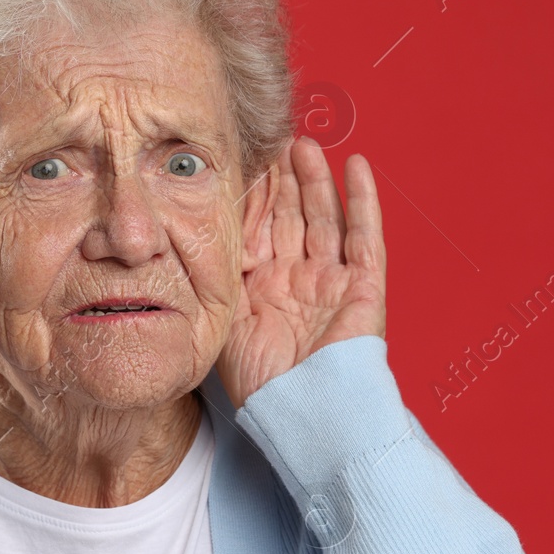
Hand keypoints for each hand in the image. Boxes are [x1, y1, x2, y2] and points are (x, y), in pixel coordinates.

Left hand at [216, 137, 386, 408]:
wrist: (303, 414)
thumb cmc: (262, 382)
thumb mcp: (224, 320)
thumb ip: (218, 277)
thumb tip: (188, 233)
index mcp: (263, 290)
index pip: (257, 229)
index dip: (251, 195)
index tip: (239, 156)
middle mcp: (297, 280)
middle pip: (291, 216)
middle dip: (282, 179)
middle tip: (272, 139)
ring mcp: (332, 282)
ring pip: (324, 217)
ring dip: (314, 180)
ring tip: (303, 143)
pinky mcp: (364, 287)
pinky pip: (365, 236)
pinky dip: (362, 200)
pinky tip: (356, 166)